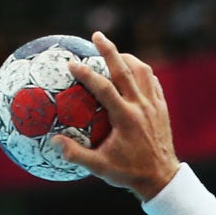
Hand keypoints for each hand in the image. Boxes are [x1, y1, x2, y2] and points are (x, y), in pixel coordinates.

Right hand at [52, 31, 178, 199]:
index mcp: (125, 118)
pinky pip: (153, 83)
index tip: (71, 63)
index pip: (103, 88)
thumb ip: (76, 154)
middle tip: (96, 35)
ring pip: (143, 72)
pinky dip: (142, 73)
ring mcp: (154, 106)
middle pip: (125, 70)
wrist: (162, 179)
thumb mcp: (100, 167)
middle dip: (109, 50)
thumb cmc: (129, 173)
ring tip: (115, 53)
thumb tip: (53, 141)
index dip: (86, 74)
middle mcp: (141, 107)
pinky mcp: (162, 109)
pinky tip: (133, 72)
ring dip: (128, 59)